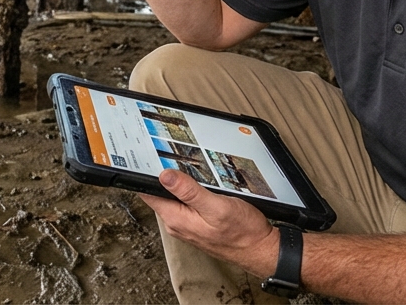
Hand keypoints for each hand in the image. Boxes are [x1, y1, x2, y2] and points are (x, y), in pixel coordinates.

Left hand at [139, 169, 280, 275]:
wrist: (260, 250)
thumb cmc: (242, 232)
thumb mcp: (216, 206)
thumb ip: (189, 191)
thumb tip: (165, 176)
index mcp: (176, 219)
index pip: (148, 193)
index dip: (145, 175)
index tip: (148, 158)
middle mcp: (177, 224)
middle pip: (159, 194)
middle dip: (163, 176)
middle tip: (169, 156)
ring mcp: (187, 225)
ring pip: (173, 198)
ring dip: (178, 184)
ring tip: (186, 167)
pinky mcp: (197, 224)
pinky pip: (186, 204)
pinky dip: (189, 192)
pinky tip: (199, 185)